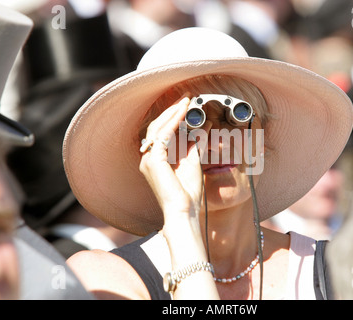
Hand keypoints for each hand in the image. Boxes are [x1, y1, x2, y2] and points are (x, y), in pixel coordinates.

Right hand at [139, 95, 208, 222]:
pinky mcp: (153, 160)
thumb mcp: (193, 161)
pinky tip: (184, 112)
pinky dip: (174, 122)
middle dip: (172, 111)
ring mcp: (148, 159)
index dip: (173, 117)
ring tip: (185, 101)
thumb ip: (195, 144)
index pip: (161, 132)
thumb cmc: (187, 192)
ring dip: (173, 113)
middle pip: (157, 127)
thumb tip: (204, 126)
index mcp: (155, 160)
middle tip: (186, 98)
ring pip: (158, 128)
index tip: (186, 105)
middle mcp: (148, 158)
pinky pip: (163, 135)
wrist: (184, 210)